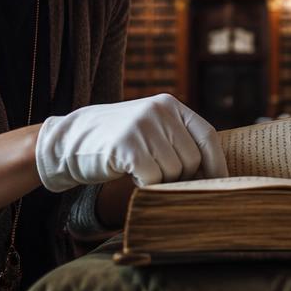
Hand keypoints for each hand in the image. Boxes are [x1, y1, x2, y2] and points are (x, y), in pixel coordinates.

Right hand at [35, 94, 227, 191]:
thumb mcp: (151, 129)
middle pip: (192, 159)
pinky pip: (153, 178)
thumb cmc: (117, 142)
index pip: (207, 136)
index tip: (221, 186)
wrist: (68, 141)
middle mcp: (160, 111)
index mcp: (170, 105)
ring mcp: (143, 126)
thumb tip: (216, 175)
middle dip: (180, 177)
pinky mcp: (127, 146)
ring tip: (140, 171)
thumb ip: (179, 140)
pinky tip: (130, 176)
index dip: (217, 164)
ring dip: (160, 181)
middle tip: (159, 178)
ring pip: (174, 171)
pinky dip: (144, 185)